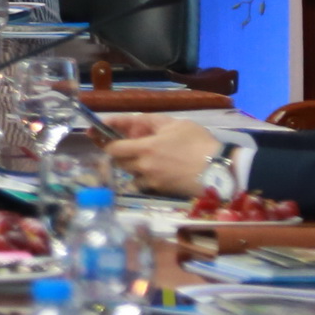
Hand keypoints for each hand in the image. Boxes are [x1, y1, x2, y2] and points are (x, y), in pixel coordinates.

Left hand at [104, 114, 221, 196]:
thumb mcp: (175, 124)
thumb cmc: (199, 143)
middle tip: (124, 144)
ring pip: (130, 174)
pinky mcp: (161, 192)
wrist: (219, 170)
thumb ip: (152, 122)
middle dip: (118, 152)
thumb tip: (136, 122)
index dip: (104, 141)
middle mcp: (143, 167)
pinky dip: (143, 178)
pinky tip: (153, 171)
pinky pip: (144, 184)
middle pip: (118, 162)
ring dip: (131, 166)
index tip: (95, 134)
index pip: (112, 148)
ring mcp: (152, 181)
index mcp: (145, 148)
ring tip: (142, 158)